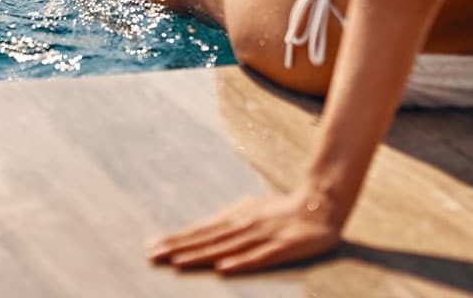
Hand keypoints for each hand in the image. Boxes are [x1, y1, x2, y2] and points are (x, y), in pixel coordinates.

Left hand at [146, 189, 341, 274]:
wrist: (321, 203)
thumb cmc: (281, 211)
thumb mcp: (250, 210)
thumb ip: (227, 222)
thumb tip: (198, 231)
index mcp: (237, 216)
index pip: (202, 230)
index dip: (177, 239)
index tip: (152, 248)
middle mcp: (246, 224)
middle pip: (208, 239)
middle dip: (179, 249)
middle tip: (152, 257)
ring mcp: (264, 236)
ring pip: (227, 248)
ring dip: (201, 256)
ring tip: (177, 263)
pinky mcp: (283, 247)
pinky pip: (260, 257)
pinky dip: (241, 263)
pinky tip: (223, 269)